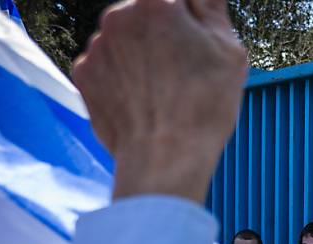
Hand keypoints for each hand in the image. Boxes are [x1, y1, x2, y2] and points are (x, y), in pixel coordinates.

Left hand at [72, 0, 247, 204]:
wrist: (164, 159)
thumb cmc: (204, 105)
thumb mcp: (229, 50)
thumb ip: (211, 7)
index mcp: (157, 1)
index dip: (193, 21)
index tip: (199, 43)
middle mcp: (119, 14)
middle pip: (147, 13)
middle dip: (165, 33)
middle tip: (186, 70)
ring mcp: (96, 45)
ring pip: (126, 39)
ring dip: (143, 54)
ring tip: (165, 91)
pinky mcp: (83, 73)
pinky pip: (108, 65)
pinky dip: (124, 77)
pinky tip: (145, 101)